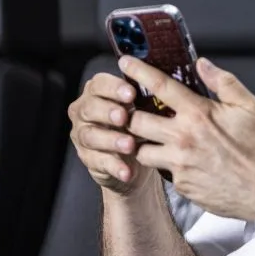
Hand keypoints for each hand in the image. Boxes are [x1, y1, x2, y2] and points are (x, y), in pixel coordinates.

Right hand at [68, 72, 152, 195]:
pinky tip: (127, 172)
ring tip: (129, 145)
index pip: (99, 84)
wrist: (135, 158)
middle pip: (90, 108)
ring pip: (90, 135)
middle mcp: (85, 111)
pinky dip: (114, 167)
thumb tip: (170, 85)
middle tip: (124, 117)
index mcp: (98, 92)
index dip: (113, 87)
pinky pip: (99, 162)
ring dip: (111, 140)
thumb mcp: (143, 107)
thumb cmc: (140, 122)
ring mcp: (84, 136)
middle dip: (107, 111)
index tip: (131, 93)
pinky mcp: (89, 159)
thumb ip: (147, 96)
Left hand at [121, 55, 254, 221]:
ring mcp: (179, 164)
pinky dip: (169, 165)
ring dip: (144, 144)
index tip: (125, 64)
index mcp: (199, 114)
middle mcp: (183, 138)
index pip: (159, 86)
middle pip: (136, 121)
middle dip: (131, 115)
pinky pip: (164, 173)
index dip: (138, 71)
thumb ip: (223, 82)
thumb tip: (203, 64)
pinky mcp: (182, 186)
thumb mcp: (251, 106)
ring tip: (158, 140)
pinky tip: (186, 162)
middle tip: (137, 112)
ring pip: (141, 151)